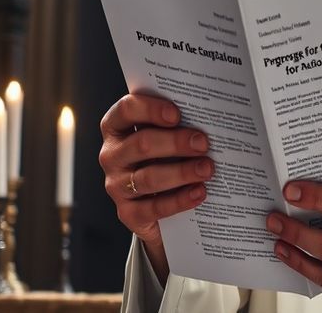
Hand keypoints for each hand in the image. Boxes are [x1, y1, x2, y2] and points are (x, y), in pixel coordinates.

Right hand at [99, 93, 213, 283]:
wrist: (162, 200)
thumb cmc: (168, 156)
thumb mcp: (168, 135)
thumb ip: (179, 123)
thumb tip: (210, 117)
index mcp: (118, 127)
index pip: (126, 109)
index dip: (150, 110)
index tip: (177, 114)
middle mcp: (112, 155)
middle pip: (141, 144)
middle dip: (175, 143)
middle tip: (203, 144)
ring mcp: (117, 185)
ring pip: (148, 178)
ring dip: (181, 172)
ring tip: (207, 169)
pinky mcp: (128, 212)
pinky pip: (153, 207)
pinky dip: (179, 200)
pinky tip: (199, 192)